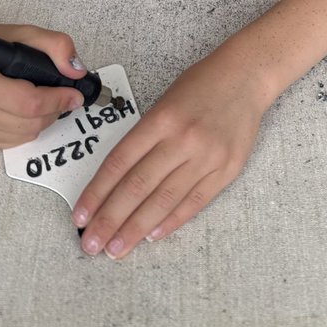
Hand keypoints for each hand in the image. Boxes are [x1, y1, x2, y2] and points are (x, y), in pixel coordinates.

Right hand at [0, 23, 87, 148]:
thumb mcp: (31, 35)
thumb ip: (58, 46)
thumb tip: (76, 72)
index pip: (29, 103)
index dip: (58, 100)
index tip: (74, 94)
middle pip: (31, 123)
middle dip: (53, 110)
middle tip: (59, 95)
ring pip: (26, 136)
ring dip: (42, 120)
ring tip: (40, 99)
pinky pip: (16, 143)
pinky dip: (28, 128)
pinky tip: (24, 110)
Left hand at [71, 51, 266, 258]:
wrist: (247, 77)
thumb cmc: (201, 85)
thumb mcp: (165, 101)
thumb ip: (145, 137)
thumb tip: (118, 179)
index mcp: (161, 118)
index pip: (120, 162)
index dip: (97, 193)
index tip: (80, 216)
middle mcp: (182, 139)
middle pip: (138, 186)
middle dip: (110, 219)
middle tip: (91, 244)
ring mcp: (207, 157)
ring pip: (164, 200)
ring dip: (136, 229)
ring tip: (116, 249)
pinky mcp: (227, 170)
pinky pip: (194, 202)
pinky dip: (172, 221)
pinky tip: (152, 236)